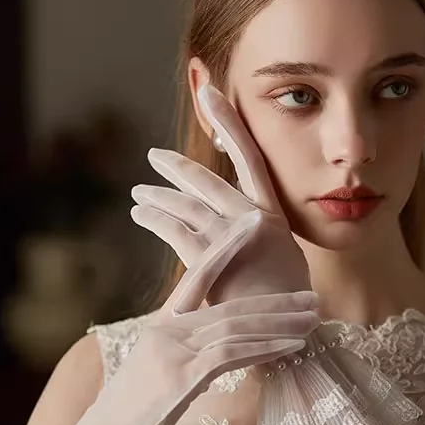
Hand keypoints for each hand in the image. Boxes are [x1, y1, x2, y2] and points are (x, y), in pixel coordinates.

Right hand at [68, 212, 319, 424]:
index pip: (197, 271)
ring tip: (312, 320)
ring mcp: (174, 352)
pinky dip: (265, 348)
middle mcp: (169, 330)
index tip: (256, 221)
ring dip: (280, 323)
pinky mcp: (181, 378)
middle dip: (277, 300)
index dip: (227, 244)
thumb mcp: (156, 368)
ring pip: (237, 325)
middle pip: (232, 303)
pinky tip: (291, 346)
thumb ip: (186, 347)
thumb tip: (217, 343)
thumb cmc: (130, 410)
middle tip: (312, 296)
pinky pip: (231, 354)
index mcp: (163, 322)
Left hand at [130, 84, 310, 305]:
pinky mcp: (206, 259)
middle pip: (205, 181)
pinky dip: (153, 219)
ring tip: (139, 195)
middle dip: (175, 167)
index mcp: (272, 214)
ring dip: (156, 198)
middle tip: (154, 157)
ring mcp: (227, 238)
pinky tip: (140, 215)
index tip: (212, 92)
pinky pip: (172, 230)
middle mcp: (250, 218)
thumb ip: (264, 233)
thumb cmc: (285, 301)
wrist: (280, 331)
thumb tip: (248, 219)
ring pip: (183, 206)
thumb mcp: (285, 258)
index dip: (230, 122)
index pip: (250, 156)